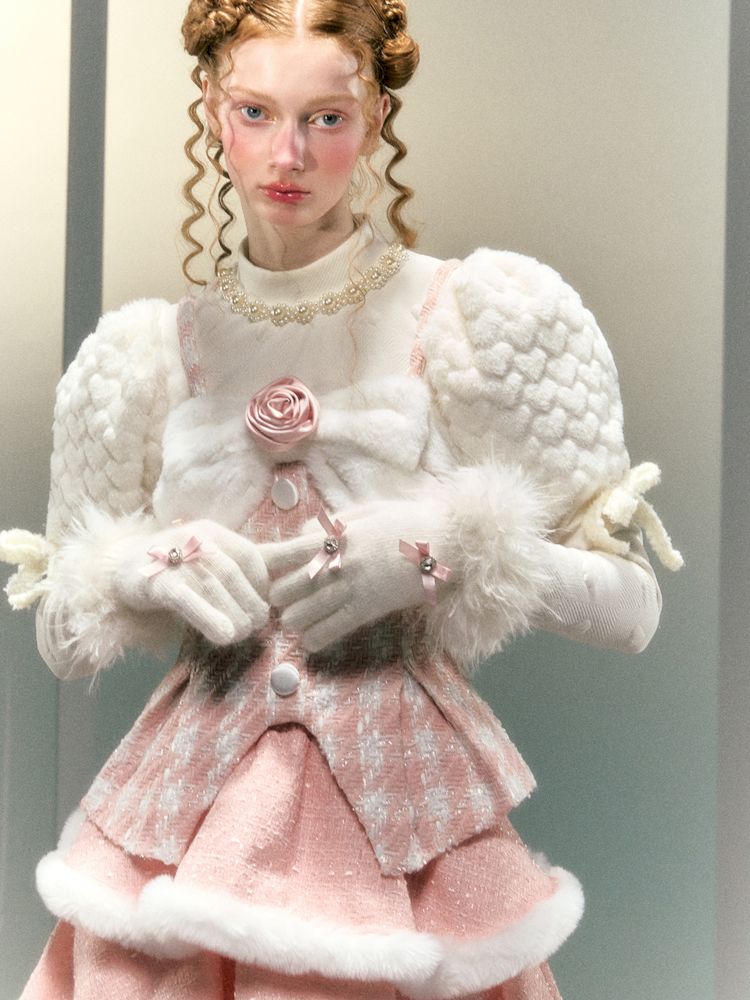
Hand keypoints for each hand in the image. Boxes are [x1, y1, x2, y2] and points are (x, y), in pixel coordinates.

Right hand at [112, 519, 269, 644]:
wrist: (119, 568)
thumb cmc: (177, 568)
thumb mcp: (211, 561)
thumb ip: (248, 567)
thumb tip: (297, 569)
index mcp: (213, 532)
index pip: (249, 554)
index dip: (263, 582)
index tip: (267, 603)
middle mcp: (194, 539)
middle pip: (231, 572)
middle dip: (250, 603)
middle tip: (256, 626)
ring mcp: (171, 558)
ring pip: (211, 586)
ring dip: (234, 614)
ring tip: (242, 634)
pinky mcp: (154, 581)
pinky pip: (185, 599)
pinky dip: (208, 617)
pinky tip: (224, 636)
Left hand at [260, 501, 452, 651]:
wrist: (448, 542)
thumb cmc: (410, 521)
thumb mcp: (369, 510)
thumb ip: (334, 522)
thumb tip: (306, 531)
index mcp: (338, 535)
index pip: (287, 551)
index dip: (267, 563)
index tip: (257, 570)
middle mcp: (339, 562)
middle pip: (288, 587)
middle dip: (280, 596)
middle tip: (280, 600)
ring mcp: (353, 588)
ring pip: (304, 613)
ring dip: (295, 618)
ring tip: (294, 621)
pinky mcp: (369, 609)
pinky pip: (333, 629)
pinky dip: (316, 638)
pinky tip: (311, 641)